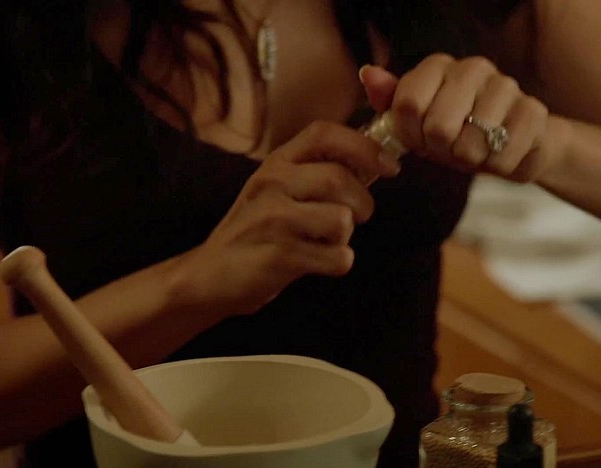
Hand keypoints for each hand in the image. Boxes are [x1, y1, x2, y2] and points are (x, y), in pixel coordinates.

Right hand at [171, 121, 399, 316]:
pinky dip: (338, 264)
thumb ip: (318, 172)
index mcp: (277, 162)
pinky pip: (338, 257)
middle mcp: (272, 183)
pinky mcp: (279, 256)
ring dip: (345, 237)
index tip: (389, 166)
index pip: (325, 133)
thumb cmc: (257, 231)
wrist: (212, 275)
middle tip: (356, 218)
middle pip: (340, 179)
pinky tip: (317, 263)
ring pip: (342, 220)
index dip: (364, 146)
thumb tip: (375, 163)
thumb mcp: (278, 189)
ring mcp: (273, 219)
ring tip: (324, 241)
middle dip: (363, 203)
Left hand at [361, 55, 564, 181]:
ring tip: (477, 150)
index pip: (407, 105)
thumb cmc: (458, 134)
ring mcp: (506, 86)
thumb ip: (391, 101)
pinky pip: (501, 158)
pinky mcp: (534, 112)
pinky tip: (502, 154)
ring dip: (470, 161)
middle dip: (441, 151)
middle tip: (452, 148)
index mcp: (440, 66)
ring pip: (470, 146)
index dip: (411, 136)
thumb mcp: (418, 123)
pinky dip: (497, 167)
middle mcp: (474, 68)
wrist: (513, 145)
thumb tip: (368, 74)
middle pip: (438, 127)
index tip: (421, 140)